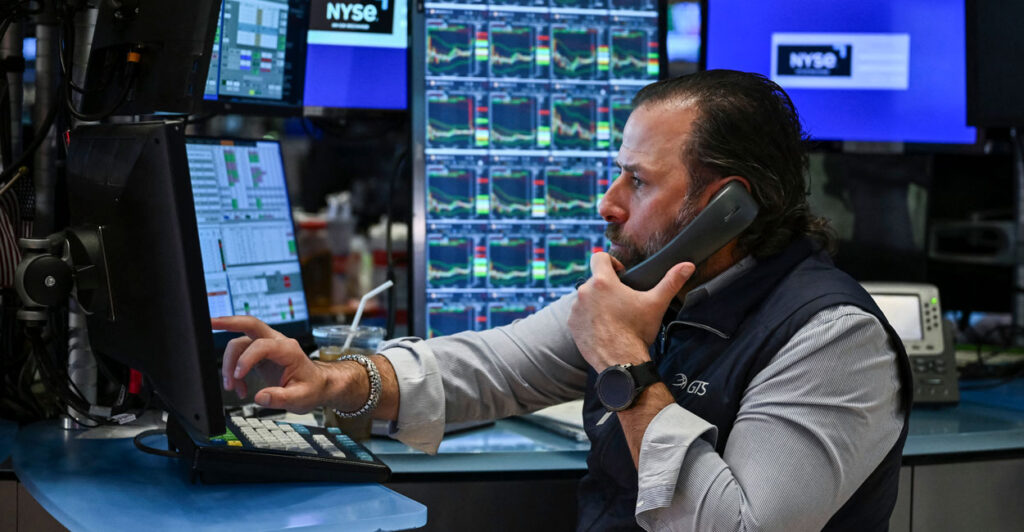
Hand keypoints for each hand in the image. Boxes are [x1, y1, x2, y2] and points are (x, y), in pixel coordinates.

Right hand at [214, 316, 357, 413]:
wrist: (317, 385)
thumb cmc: (312, 388)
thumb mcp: (301, 398)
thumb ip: (281, 398)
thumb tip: (260, 397)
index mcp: (288, 349)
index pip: (261, 345)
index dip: (246, 359)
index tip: (238, 376)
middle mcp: (276, 342)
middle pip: (250, 324)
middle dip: (228, 322)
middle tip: (210, 322)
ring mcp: (267, 346)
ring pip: (239, 343)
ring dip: (230, 364)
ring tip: (231, 387)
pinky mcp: (259, 354)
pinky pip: (240, 355)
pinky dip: (234, 371)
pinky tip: (239, 388)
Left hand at [568, 253, 694, 372]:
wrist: (621, 361)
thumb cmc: (637, 331)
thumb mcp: (656, 304)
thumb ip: (671, 281)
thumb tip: (687, 265)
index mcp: (603, 282)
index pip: (599, 257)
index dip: (611, 262)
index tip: (621, 274)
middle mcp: (584, 292)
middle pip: (595, 280)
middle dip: (607, 287)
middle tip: (622, 302)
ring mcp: (576, 309)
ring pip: (586, 298)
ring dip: (597, 303)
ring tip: (613, 317)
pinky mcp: (572, 325)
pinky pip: (579, 315)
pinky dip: (589, 318)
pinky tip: (603, 328)